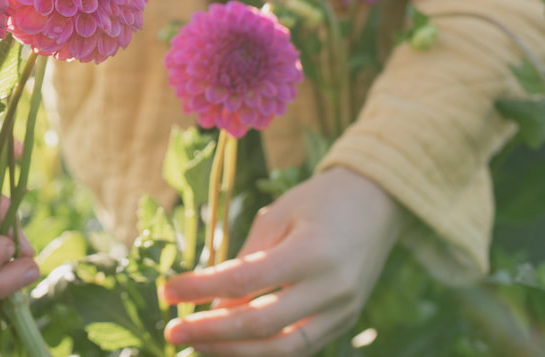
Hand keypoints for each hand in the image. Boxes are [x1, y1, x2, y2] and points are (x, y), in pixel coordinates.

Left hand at [160, 167, 403, 355]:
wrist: (377, 204)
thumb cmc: (320, 201)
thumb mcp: (278, 214)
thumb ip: (247, 259)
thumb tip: (215, 304)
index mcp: (312, 254)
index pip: (245, 282)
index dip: (201, 290)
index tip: (167, 293)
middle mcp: (331, 290)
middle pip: (261, 325)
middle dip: (211, 332)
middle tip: (171, 330)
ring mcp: (341, 313)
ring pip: (282, 350)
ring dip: (234, 352)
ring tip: (196, 343)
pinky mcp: (343, 324)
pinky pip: (298, 348)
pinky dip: (262, 351)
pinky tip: (230, 346)